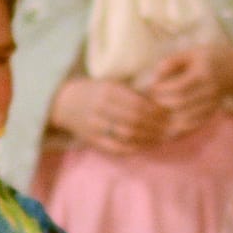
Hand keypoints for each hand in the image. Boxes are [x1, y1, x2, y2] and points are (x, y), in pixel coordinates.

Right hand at [49, 77, 168, 154]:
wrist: (63, 103)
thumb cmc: (94, 91)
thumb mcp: (111, 84)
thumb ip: (132, 92)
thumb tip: (162, 100)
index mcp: (107, 91)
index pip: (137, 103)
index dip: (155, 110)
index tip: (168, 113)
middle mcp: (100, 108)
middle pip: (134, 120)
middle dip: (155, 126)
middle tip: (169, 128)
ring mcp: (95, 125)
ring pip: (127, 135)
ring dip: (148, 138)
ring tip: (161, 137)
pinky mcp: (92, 139)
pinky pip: (116, 147)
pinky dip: (134, 148)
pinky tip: (145, 145)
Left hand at [144, 44, 232, 139]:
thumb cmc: (205, 58)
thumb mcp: (189, 53)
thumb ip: (171, 62)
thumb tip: (155, 77)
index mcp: (204, 73)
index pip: (179, 87)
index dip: (162, 89)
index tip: (152, 87)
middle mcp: (210, 90)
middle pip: (182, 103)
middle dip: (163, 103)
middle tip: (153, 99)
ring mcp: (213, 104)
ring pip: (187, 117)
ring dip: (169, 116)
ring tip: (159, 108)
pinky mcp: (212, 113)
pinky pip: (194, 124)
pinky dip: (180, 125)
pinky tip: (169, 119)